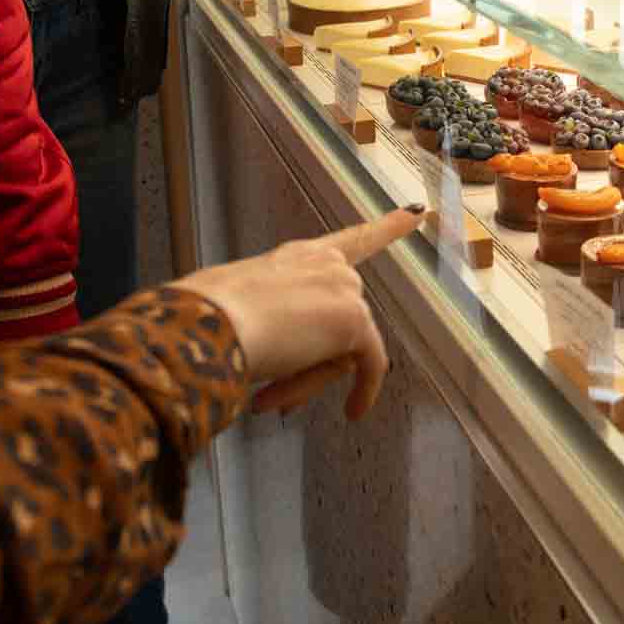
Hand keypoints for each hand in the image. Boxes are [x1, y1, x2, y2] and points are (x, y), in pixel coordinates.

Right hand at [171, 205, 426, 419]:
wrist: (206, 328)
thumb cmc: (206, 322)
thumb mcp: (242, 313)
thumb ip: (276, 327)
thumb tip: (289, 368)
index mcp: (296, 256)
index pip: (352, 241)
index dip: (388, 227)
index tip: (417, 211)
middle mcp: (325, 264)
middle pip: (340, 326)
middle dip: (308, 365)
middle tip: (270, 393)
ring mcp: (342, 288)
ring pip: (343, 352)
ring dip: (306, 381)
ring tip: (267, 394)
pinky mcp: (353, 320)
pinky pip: (370, 365)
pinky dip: (363, 392)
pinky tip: (353, 412)